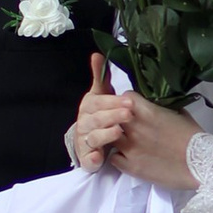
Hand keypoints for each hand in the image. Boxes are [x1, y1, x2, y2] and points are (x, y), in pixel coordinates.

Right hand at [71, 54, 133, 173]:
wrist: (87, 138)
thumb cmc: (100, 113)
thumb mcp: (102, 94)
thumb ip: (100, 76)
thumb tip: (97, 54)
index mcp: (88, 106)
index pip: (98, 102)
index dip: (112, 101)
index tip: (129, 101)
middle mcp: (84, 123)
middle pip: (96, 119)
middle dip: (112, 116)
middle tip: (128, 114)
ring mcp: (84, 141)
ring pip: (93, 137)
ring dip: (105, 135)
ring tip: (118, 132)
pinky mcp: (87, 158)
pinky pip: (88, 159)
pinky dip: (92, 159)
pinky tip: (99, 158)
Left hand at [73, 55, 198, 195]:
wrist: (201, 165)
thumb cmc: (194, 138)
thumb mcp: (180, 114)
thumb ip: (162, 107)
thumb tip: (157, 105)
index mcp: (147, 111)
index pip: (124, 98)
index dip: (126, 101)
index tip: (131, 107)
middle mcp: (134, 128)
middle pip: (112, 116)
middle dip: (117, 118)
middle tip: (125, 124)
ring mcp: (130, 148)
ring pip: (109, 137)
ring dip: (115, 138)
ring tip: (126, 141)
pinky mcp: (131, 167)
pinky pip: (113, 158)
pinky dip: (118, 156)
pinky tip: (128, 156)